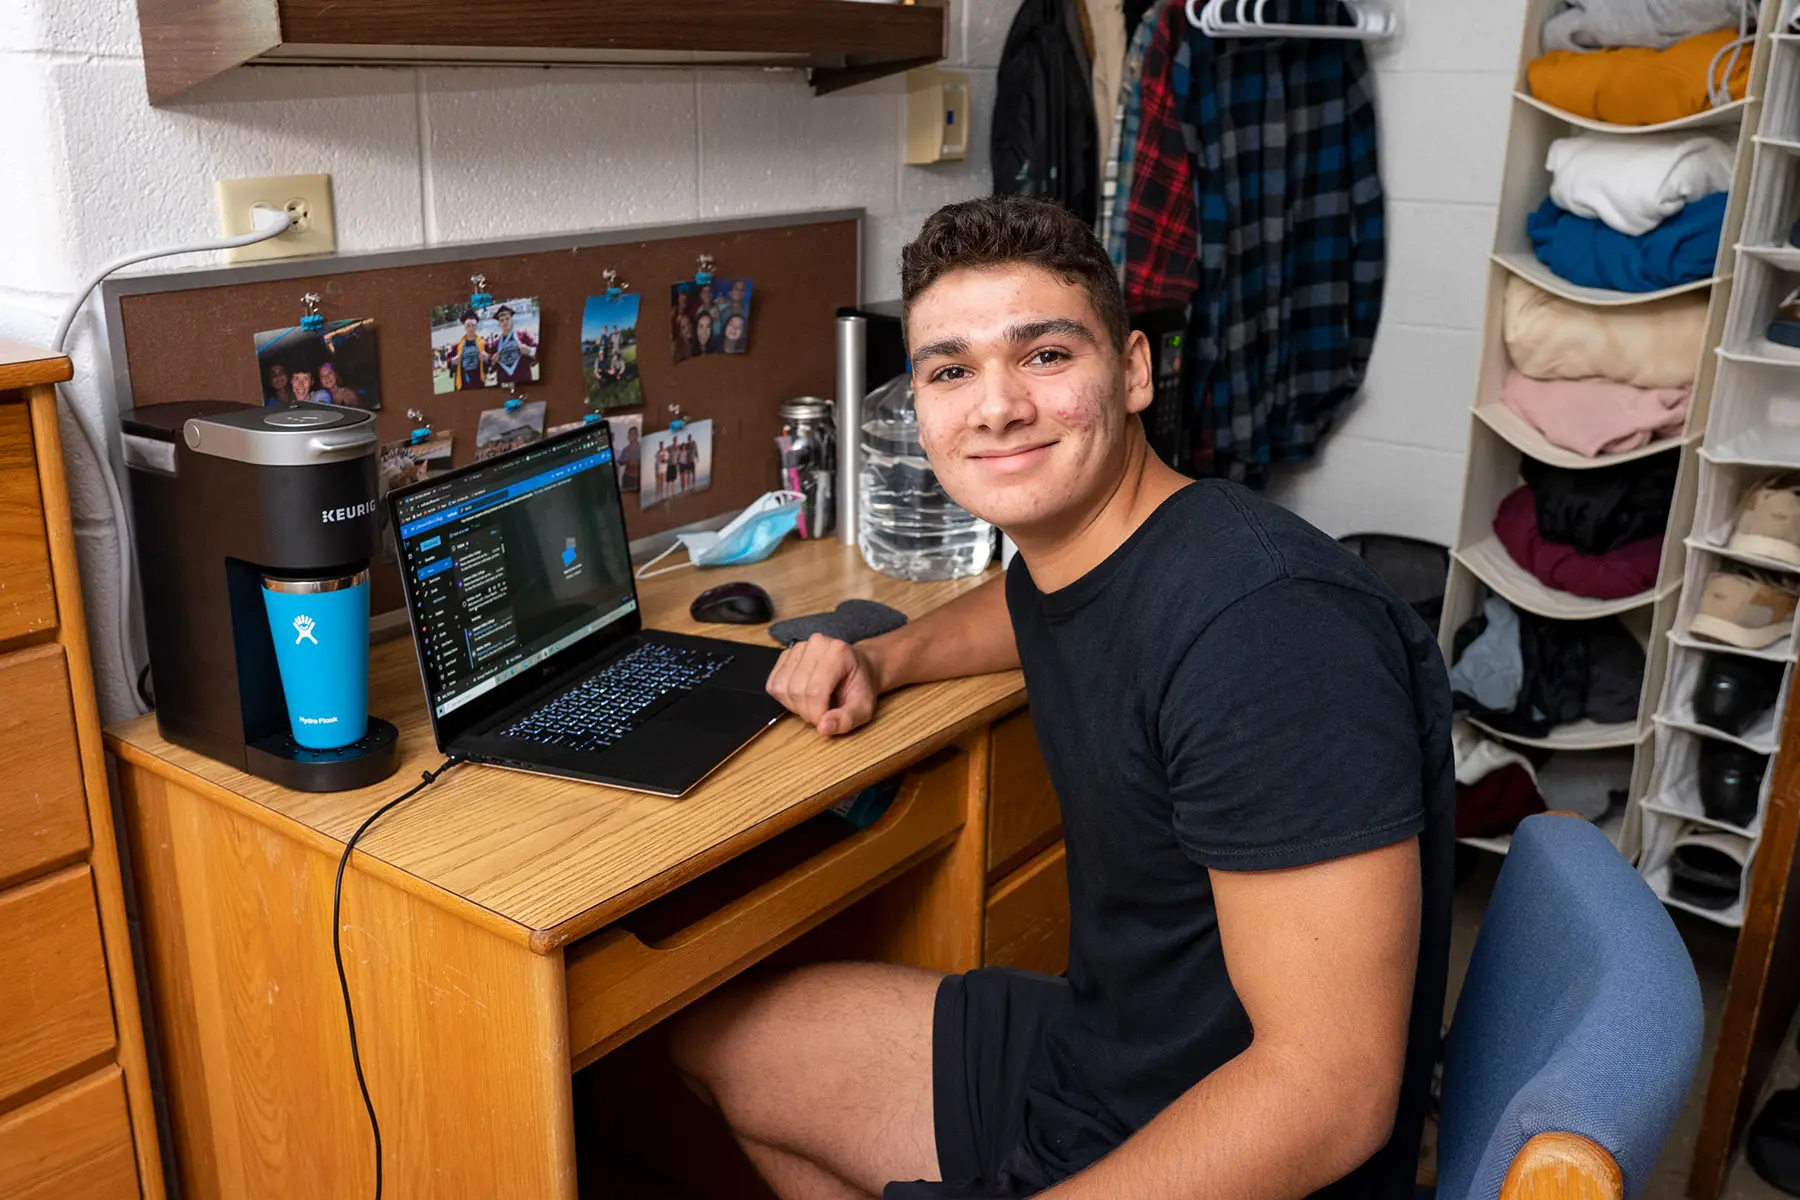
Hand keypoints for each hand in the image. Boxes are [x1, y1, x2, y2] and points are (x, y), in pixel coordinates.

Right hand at [766, 634, 881, 735]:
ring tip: (813, 703)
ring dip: (795, 705)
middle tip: (822, 713)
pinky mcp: (786, 655)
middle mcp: (816, 644)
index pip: (815, 691)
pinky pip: (773, 684)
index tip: (826, 720)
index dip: (816, 714)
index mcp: (839, 653)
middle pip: (797, 690)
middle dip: (807, 711)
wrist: (858, 669)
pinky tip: (801, 696)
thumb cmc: (860, 687)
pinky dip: (785, 697)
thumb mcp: (863, 709)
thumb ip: (846, 720)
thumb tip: (824, 728)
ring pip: (782, 688)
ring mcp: (798, 647)